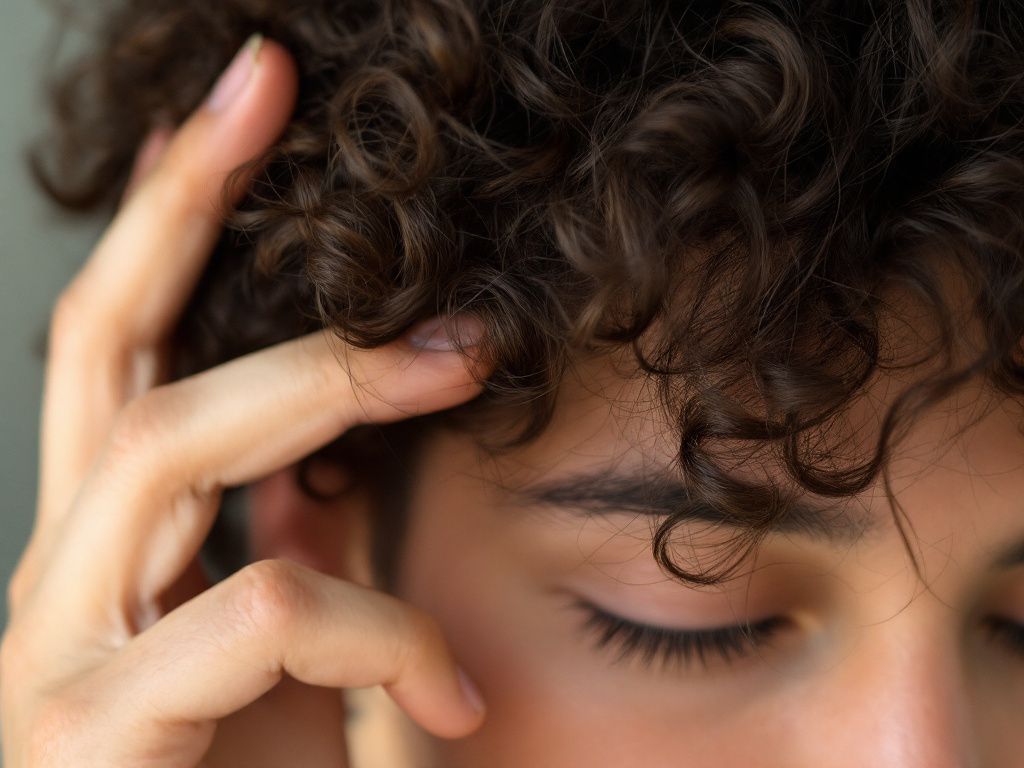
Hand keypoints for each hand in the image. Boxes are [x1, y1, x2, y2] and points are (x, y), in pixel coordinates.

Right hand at [2, 35, 485, 766]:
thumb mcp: (279, 672)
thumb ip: (287, 567)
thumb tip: (328, 485)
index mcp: (107, 555)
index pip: (117, 350)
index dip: (166, 219)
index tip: (239, 103)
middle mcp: (58, 581)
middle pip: (100, 347)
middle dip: (187, 206)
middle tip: (274, 83)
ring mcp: (52, 655)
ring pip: (166, 445)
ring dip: (330, 385)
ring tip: (463, 361)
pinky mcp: (83, 735)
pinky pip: (256, 613)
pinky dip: (380, 630)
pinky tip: (451, 693)